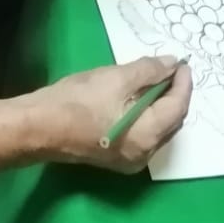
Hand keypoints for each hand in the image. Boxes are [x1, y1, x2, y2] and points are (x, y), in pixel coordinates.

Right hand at [35, 56, 192, 172]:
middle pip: (172, 121)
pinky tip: (140, 96)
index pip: (178, 108)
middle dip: (175, 94)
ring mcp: (129, 160)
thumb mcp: (118, 78)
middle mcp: (144, 155)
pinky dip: (148, 114)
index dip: (183, 82)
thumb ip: (150, 70)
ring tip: (158, 78)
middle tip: (172, 68)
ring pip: (158, 129)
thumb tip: (172, 64)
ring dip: (161, 104)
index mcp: (147, 137)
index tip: (183, 61)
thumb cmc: (79, 101)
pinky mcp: (116, 157)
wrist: (39, 126)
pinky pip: (143, 134)